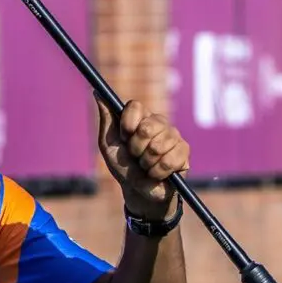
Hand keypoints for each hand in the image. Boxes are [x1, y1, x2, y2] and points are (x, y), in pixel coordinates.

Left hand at [96, 98, 189, 220]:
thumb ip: (107, 118)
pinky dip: (158, 171)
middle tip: (135, 155)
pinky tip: (156, 173)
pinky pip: (170, 160)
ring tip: (145, 165)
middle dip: (136, 147)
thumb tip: (97, 92)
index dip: (127, 124)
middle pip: (146, 127)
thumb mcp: (108, 143)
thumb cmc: (122, 164)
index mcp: (140, 116)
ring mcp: (173, 135)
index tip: (124, 138)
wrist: (138, 190)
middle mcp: (158, 122)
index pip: (135, 106)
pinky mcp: (184, 151)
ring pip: (158, 145)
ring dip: (146, 162)